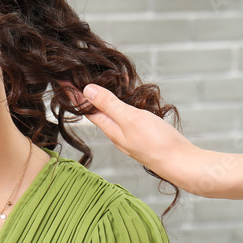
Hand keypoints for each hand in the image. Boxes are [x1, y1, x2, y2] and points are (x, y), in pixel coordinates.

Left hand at [76, 84, 194, 175]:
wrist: (181, 163)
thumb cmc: (157, 143)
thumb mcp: (130, 119)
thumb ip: (109, 105)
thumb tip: (87, 91)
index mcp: (111, 129)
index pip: (87, 109)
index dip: (74, 94)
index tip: (62, 81)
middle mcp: (117, 134)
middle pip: (97, 112)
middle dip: (87, 96)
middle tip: (76, 80)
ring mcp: (130, 136)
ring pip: (113, 115)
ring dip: (105, 100)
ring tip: (98, 87)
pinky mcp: (144, 136)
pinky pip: (128, 118)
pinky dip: (124, 106)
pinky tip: (128, 102)